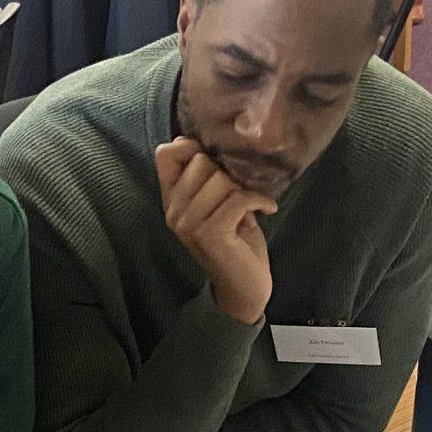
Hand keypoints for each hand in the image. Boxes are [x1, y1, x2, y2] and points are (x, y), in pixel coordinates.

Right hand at [155, 137, 275, 325]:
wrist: (243, 289)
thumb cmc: (236, 243)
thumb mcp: (217, 204)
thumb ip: (206, 179)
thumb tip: (194, 141)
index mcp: (172, 201)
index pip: (165, 154)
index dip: (190, 147)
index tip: (214, 161)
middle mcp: (174, 212)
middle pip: (199, 162)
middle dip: (226, 172)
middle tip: (238, 195)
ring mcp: (189, 224)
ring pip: (220, 180)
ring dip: (243, 190)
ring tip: (248, 208)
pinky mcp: (210, 234)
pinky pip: (238, 198)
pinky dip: (259, 201)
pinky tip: (266, 210)